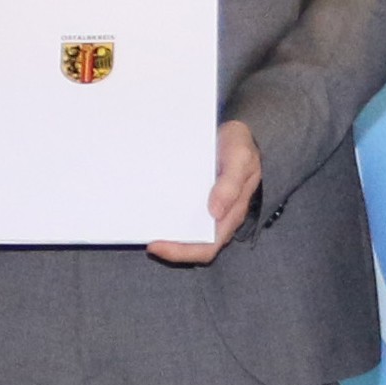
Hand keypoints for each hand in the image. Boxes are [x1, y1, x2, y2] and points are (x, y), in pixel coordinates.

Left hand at [148, 120, 262, 264]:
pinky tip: (151, 208)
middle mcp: (218, 218)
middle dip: (170, 249)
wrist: (234, 133)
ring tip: (145, 227)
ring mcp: (205, 209)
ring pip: (185, 233)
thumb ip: (231, 185)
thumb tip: (215, 212)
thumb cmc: (239, 147)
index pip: (208, 246)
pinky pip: (180, 213)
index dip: (183, 252)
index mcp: (231, 215)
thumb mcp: (240, 159)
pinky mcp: (195, 198)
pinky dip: (166, 215)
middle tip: (148, 243)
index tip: (157, 246)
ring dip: (167, 234)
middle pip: (193, 246)